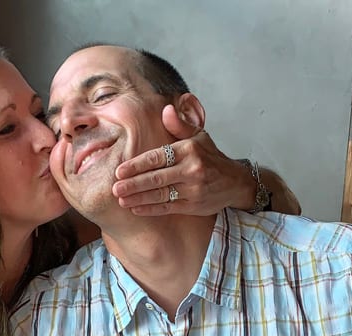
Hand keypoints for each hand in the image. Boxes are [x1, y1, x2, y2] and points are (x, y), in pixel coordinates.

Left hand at [112, 105, 254, 215]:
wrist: (236, 182)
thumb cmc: (211, 157)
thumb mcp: (199, 136)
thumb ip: (180, 125)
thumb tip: (166, 109)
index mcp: (189, 150)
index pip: (158, 157)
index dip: (137, 165)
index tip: (120, 171)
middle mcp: (191, 170)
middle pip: (156, 178)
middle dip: (133, 184)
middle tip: (115, 188)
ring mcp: (193, 190)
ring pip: (160, 195)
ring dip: (138, 198)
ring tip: (121, 199)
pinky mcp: (193, 206)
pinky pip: (168, 208)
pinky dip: (150, 209)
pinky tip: (135, 208)